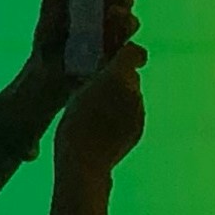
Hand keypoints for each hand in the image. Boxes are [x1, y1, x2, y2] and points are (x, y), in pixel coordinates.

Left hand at [16, 0, 144, 116]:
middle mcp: (112, 22)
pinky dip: (132, 50)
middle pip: (128, 3)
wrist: (44, 80)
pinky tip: (122, 47)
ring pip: (131, 25)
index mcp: (99, 6)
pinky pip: (134, 55)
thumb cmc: (50, 44)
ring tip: (115, 14)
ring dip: (126, 18)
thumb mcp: (52, 11)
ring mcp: (116, 43)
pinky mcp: (116, 64)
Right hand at [56, 40, 147, 173]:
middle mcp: (134, 91)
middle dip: (119, 79)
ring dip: (120, 98)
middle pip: (131, 76)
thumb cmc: (74, 125)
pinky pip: (133, 114)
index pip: (135, 52)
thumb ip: (95, 78)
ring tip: (98, 111)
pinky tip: (105, 126)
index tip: (117, 57)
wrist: (85, 161)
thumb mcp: (77, 94)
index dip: (128, 53)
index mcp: (117, 76)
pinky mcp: (139, 128)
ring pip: (132, 96)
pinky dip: (123, 115)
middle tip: (99, 87)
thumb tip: (104, 70)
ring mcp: (139, 111)